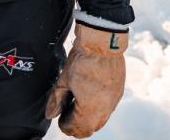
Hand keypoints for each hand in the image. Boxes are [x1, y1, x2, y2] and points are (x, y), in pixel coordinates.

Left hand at [45, 22, 127, 137]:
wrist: (102, 42)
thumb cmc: (83, 59)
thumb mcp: (64, 80)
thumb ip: (57, 100)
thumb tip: (51, 114)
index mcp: (90, 109)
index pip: (77, 129)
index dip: (66, 126)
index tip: (60, 119)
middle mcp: (104, 108)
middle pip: (90, 128)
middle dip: (77, 125)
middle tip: (67, 115)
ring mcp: (113, 100)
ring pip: (100, 120)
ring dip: (88, 118)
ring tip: (77, 105)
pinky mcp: (118, 91)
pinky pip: (108, 108)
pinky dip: (98, 108)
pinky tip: (89, 96)